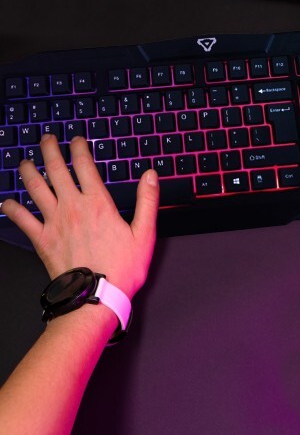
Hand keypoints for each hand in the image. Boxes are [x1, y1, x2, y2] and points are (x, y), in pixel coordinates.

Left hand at [1, 134, 159, 298]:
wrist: (97, 296)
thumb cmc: (122, 268)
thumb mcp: (144, 234)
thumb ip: (147, 201)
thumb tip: (150, 175)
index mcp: (98, 203)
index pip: (85, 166)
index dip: (79, 149)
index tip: (77, 139)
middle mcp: (72, 207)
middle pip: (56, 170)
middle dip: (49, 150)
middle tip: (46, 139)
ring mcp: (54, 222)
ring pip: (35, 188)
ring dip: (28, 171)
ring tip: (25, 161)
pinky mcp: (42, 240)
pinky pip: (21, 219)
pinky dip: (11, 208)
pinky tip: (7, 202)